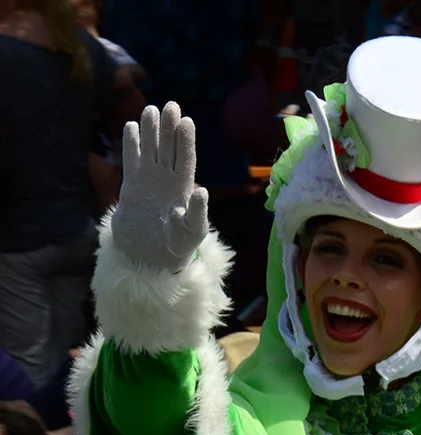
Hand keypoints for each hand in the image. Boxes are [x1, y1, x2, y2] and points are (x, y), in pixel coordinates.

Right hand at [111, 103, 208, 272]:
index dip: (186, 140)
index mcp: (185, 187)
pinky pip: (132, 160)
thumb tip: (201, 191)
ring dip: (151, 131)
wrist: (151, 255)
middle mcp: (168, 179)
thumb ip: (198, 212)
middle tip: (170, 105)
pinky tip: (131, 127)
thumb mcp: (193, 231)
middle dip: (170, 128)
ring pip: (151, 150)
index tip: (186, 121)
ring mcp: (150, 180)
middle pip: (169, 148)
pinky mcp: (132, 185)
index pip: (186, 158)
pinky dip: (131, 145)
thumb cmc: (178, 245)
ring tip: (150, 110)